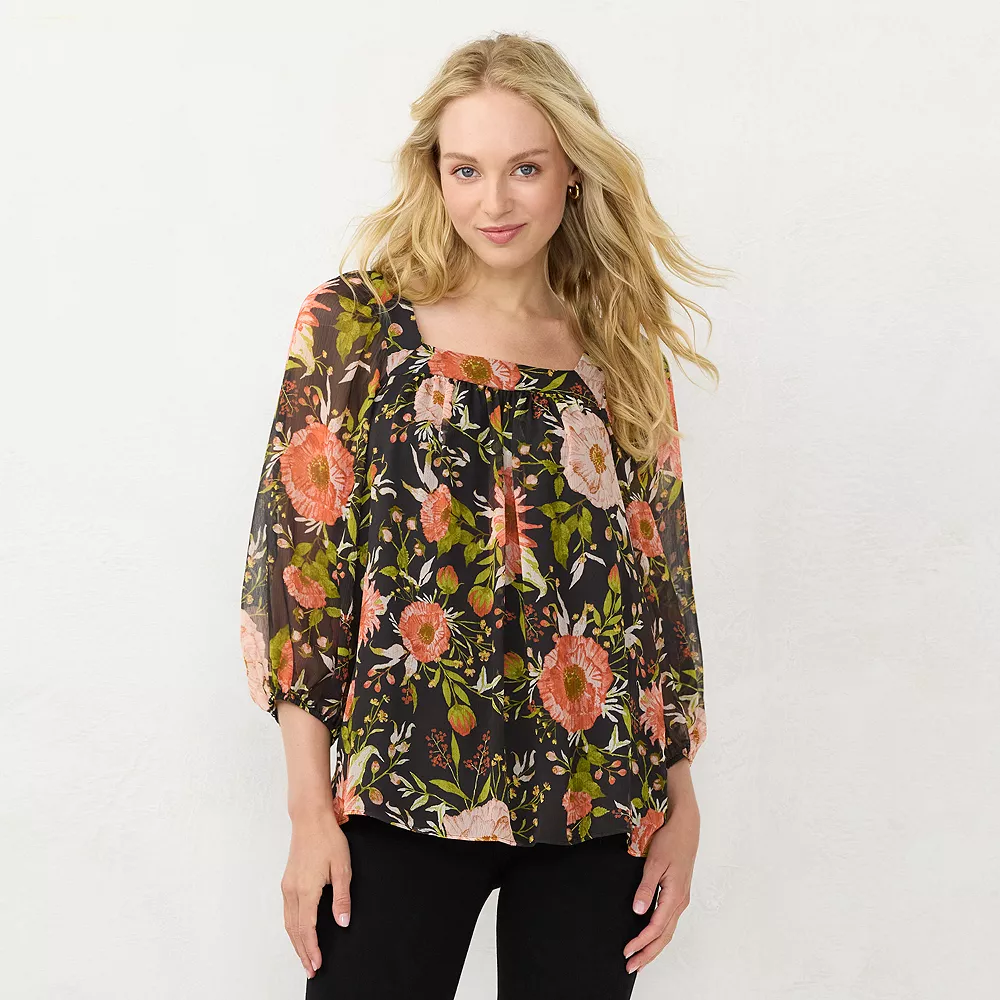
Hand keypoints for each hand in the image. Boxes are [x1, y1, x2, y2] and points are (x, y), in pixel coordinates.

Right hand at [281, 806, 351, 978]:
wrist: (310, 819)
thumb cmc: (327, 839)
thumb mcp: (342, 867)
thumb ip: (342, 897)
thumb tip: (342, 921)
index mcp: (306, 889)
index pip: (307, 928)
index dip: (312, 948)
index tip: (317, 964)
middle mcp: (292, 891)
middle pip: (294, 930)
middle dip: (302, 952)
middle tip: (311, 970)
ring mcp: (287, 886)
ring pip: (288, 923)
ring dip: (296, 942)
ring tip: (305, 957)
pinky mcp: (287, 882)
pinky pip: (287, 912)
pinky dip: (292, 928)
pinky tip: (299, 933)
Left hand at [623, 796, 699, 974]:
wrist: (686, 828)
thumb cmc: (671, 841)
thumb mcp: (654, 862)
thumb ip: (646, 888)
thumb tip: (638, 911)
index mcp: (674, 896)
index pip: (656, 928)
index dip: (641, 943)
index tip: (627, 952)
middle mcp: (680, 901)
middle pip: (664, 936)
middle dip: (648, 954)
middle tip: (632, 967)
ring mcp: (681, 899)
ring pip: (667, 931)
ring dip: (654, 947)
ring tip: (640, 959)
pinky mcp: (678, 894)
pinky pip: (669, 921)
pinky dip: (659, 934)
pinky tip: (651, 937)